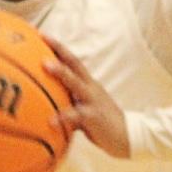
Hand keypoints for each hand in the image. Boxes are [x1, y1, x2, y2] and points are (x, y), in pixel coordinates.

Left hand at [44, 38, 130, 157]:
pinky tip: (50, 121)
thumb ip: (68, 104)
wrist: (128, 135)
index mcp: (88, 84)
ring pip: (76, 83)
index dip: (59, 48)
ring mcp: (92, 101)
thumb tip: (45, 105)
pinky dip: (63, 117)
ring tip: (45, 66)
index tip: (43, 35)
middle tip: (43, 38)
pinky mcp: (94, 117)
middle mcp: (90, 88)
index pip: (73, 61)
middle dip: (59, 50)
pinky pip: (76, 116)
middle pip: (75, 64)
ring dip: (61, 73)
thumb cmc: (102, 122)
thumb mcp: (84, 108)